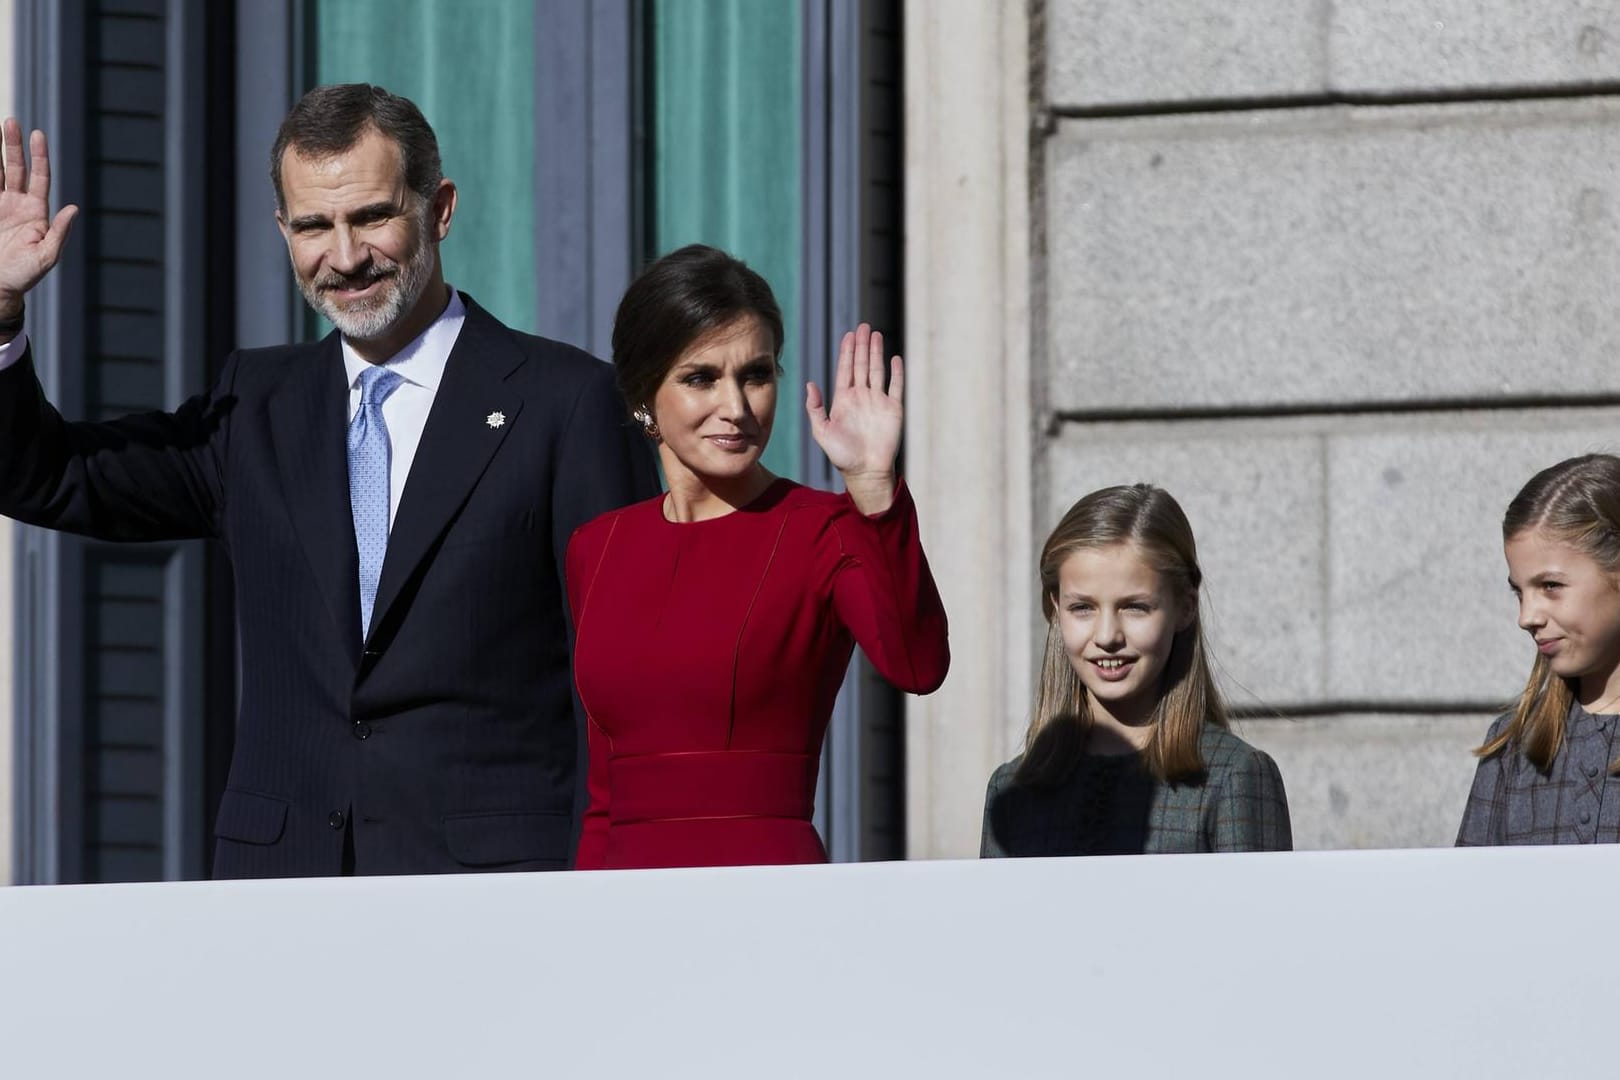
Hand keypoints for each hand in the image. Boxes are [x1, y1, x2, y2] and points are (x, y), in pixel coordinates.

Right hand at [0, 119, 77, 317]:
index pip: (39, 177)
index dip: (39, 156)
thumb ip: (60, 232)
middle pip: (16, 168)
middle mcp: (17, 204)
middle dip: (13, 145)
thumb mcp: (46, 256)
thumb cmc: (24, 275)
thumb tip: (74, 208)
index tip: (37, 134)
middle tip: (10, 121)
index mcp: (36, 212)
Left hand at [806, 323, 902, 513]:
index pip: (845, 369)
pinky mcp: (893, 409)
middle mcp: (861, 397)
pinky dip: (896, 372)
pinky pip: (896, 387)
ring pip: (877, 370)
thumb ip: (815, 408)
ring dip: (877, 353)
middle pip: (861, 365)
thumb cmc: (841, 455)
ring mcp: (878, 401)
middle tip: (863, 326)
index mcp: (843, 400)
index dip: (847, 351)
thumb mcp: (822, 431)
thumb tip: (810, 384)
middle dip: (862, 345)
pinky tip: (895, 358)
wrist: (865, 471)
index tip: (849, 335)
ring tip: (876, 334)